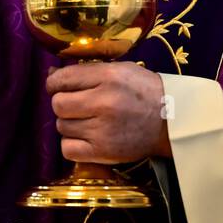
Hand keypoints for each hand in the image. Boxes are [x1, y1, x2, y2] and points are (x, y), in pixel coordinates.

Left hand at [46, 62, 170, 164]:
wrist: (172, 121)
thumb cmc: (144, 91)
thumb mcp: (120, 70)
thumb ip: (87, 71)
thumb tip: (50, 76)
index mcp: (108, 76)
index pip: (62, 79)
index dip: (54, 83)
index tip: (58, 87)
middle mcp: (103, 102)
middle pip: (58, 104)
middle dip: (63, 104)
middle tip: (77, 105)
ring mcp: (102, 130)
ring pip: (61, 127)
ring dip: (70, 124)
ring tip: (88, 121)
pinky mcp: (103, 152)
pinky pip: (67, 149)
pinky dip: (72, 144)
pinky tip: (86, 138)